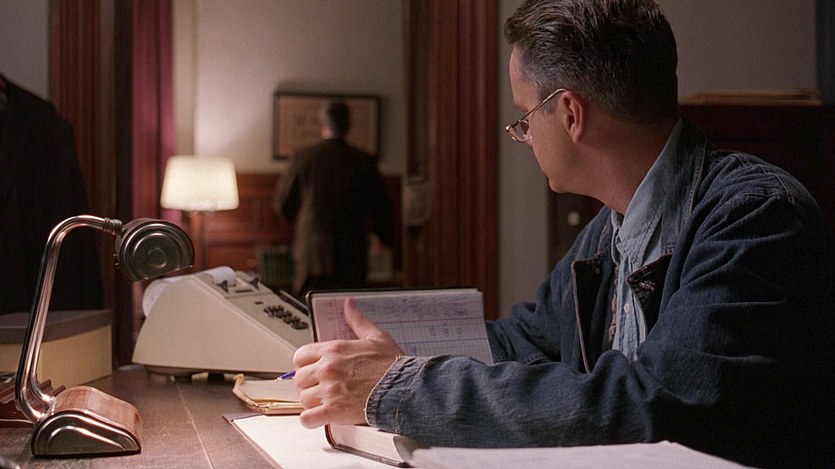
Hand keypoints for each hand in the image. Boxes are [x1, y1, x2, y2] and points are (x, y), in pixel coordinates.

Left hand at [292, 297, 403, 428]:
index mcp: (333, 350)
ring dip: (312, 402)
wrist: (404, 388)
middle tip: (321, 388)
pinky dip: (311, 420)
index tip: (313, 370)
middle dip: (308, 384)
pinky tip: (320, 417)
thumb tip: (349, 305)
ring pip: (303, 398)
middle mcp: (327, 369)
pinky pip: (307, 418)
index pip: (300, 356)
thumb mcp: (376, 336)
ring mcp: (329, 391)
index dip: (305, 364)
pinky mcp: (334, 411)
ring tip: (325, 402)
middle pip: (299, 378)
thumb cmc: (392, 365)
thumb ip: (357, 320)